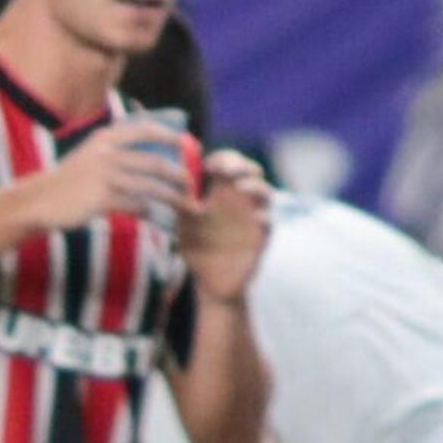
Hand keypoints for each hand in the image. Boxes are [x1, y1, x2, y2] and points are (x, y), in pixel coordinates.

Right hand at [31, 121, 195, 232]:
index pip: (145, 130)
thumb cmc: (67, 180)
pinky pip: (135, 205)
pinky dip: (148, 210)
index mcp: (105, 138)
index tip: (187, 143)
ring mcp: (105, 177)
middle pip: (154, 162)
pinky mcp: (102, 199)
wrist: (39, 201)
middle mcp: (107, 154)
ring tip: (184, 203)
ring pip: (150, 186)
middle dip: (178, 172)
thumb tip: (148, 152)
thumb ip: (114, 150)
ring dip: (171, 196)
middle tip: (190, 181)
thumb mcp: (89, 154)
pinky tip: (154, 215)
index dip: (169, 135)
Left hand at [180, 147, 273, 302]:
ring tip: (240, 186)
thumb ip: (181, 204)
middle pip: (251, 172)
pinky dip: (263, 217)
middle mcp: (241, 200)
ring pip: (265, 193)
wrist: (209, 282)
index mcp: (222, 193)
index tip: (208, 164)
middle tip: (226, 169)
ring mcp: (254, 217)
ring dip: (255, 186)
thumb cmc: (196, 249)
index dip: (222, 159)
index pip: (229, 165)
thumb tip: (174, 182)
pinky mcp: (261, 237)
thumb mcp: (184, 224)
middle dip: (241, 165)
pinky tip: (254, 217)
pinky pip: (269, 222)